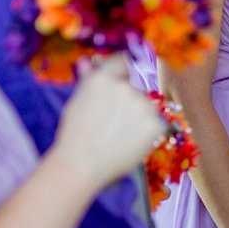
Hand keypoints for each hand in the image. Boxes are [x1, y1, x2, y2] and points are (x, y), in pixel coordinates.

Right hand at [56, 56, 167, 193]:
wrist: (81, 165)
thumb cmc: (73, 136)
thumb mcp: (76, 102)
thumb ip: (87, 81)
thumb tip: (86, 62)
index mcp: (103, 78)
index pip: (121, 62)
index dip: (121, 74)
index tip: (119, 87)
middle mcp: (124, 87)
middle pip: (133, 88)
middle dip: (126, 102)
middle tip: (112, 123)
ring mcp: (141, 105)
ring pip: (145, 106)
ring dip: (138, 117)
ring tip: (120, 137)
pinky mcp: (154, 124)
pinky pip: (155, 124)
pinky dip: (147, 133)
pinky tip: (130, 144)